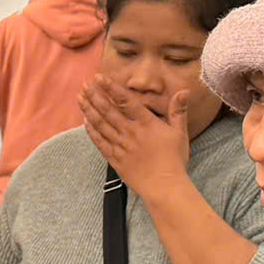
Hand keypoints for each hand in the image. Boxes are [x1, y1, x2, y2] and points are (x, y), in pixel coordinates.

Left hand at [80, 76, 192, 199]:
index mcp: (146, 123)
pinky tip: (85, 121)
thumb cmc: (174, 159)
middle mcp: (130, 132)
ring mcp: (120, 146)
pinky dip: (91, 131)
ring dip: (89, 110)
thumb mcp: (180, 132)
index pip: (126, 101)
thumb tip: (183, 91)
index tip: (99, 78)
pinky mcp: (114, 159)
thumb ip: (178, 111)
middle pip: (108, 111)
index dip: (111, 88)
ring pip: (100, 124)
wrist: (164, 186)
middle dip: (95, 96)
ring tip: (80, 98)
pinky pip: (99, 142)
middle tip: (84, 84)